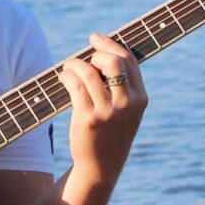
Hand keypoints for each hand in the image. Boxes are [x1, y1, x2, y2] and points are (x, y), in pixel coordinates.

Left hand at [58, 32, 147, 186]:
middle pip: (113, 61)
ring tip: (68, 67)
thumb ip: (122, 86)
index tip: (95, 38)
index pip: (129, 60)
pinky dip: (67, 75)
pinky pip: (75, 85)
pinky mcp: (88, 118)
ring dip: (75, 64)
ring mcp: (108, 112)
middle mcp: (127, 104)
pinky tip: (63, 78)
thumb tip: (101, 53)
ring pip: (89, 71)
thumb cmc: (111, 133)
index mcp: (140, 98)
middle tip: (83, 60)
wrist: (101, 166)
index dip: (110, 44)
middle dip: (94, 54)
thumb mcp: (126, 111)